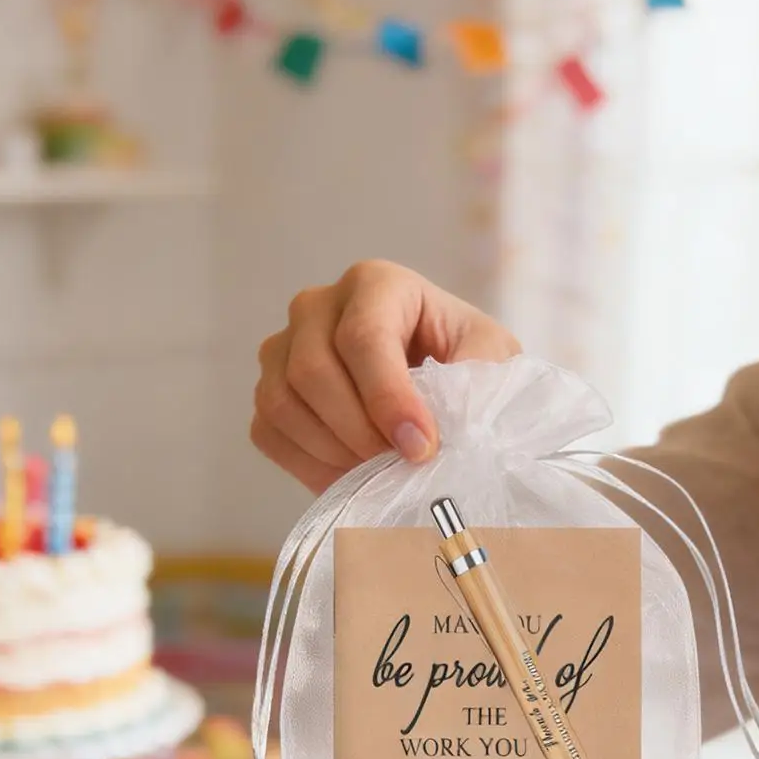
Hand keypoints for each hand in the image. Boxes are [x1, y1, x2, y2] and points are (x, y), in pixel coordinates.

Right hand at [252, 260, 520, 491]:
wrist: (435, 376)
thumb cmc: (463, 359)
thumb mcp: (490, 355)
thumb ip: (478, 376)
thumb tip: (454, 422)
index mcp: (375, 283)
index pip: (364, 337)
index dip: (389, 399)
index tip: (422, 448)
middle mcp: (317, 305)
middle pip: (312, 371)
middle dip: (359, 432)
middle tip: (400, 466)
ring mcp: (283, 347)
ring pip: (282, 403)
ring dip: (333, 451)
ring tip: (379, 472)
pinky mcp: (269, 389)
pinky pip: (268, 432)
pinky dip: (307, 464)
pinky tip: (350, 476)